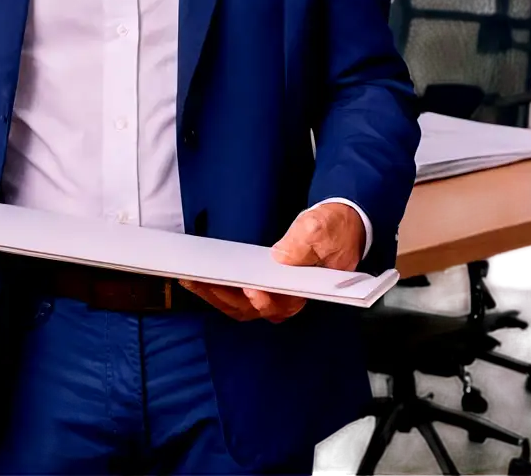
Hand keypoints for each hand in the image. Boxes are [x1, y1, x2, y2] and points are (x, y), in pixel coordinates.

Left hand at [179, 202, 364, 322]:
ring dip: (215, 294)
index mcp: (308, 290)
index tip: (246, 289)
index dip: (262, 300)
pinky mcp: (264, 283)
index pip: (281, 305)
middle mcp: (288, 297)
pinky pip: (237, 293)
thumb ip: (302, 243)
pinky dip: (218, 287)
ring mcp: (274, 293)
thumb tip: (280, 259)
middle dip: (222, 296)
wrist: (341, 222)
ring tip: (189, 277)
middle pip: (251, 309)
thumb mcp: (321, 229)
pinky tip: (199, 274)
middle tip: (198, 279)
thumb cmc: (334, 228)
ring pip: (239, 305)